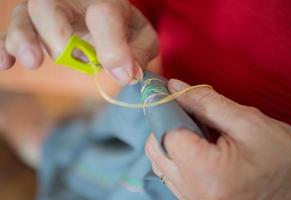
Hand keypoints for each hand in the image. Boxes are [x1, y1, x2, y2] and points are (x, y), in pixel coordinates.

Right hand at [0, 0, 157, 84]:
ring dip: (24, 39)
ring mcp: (46, 13)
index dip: (113, 47)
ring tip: (32, 61)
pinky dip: (5, 48)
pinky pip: (10, 34)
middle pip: (51, 7)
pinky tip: (5, 64)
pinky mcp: (31, 27)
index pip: (104, 15)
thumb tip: (128, 74)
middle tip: (65, 57)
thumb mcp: (141, 38)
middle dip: (58, 36)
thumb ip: (139, 53)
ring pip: (25, 16)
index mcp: (103, 1)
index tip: (124, 73)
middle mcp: (70, 2)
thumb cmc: (123, 29)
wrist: (105, 17)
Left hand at [145, 79, 290, 199]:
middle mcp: (194, 192)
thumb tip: (173, 88)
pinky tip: (197, 147)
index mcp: (208, 173)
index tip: (175, 98)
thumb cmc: (284, 157)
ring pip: (161, 163)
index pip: (166, 134)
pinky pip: (172, 175)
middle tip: (188, 113)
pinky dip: (177, 157)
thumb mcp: (248, 122)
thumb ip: (206, 102)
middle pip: (156, 150)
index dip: (168, 112)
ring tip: (197, 131)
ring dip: (170, 141)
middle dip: (166, 126)